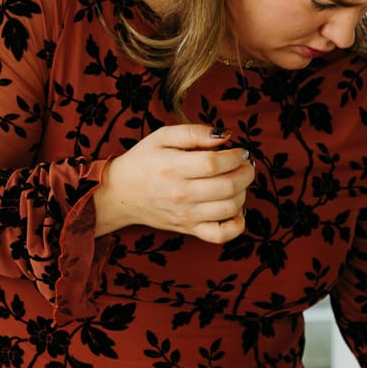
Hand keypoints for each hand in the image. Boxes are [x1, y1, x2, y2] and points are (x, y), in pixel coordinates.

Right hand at [93, 124, 253, 242]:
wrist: (120, 193)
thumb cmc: (143, 161)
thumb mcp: (162, 136)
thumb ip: (193, 132)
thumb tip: (224, 136)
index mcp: (173, 168)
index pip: (215, 163)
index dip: (235, 156)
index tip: (240, 151)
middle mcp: (181, 194)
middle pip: (227, 186)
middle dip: (246, 172)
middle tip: (245, 164)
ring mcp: (186, 215)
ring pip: (230, 207)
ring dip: (243, 192)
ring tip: (238, 181)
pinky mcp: (189, 229)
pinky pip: (221, 235)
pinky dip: (237, 224)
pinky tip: (236, 209)